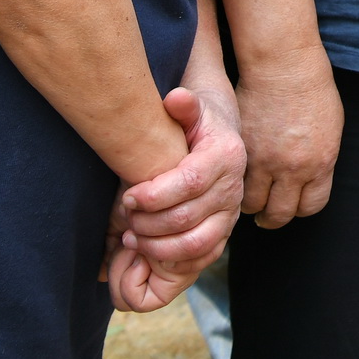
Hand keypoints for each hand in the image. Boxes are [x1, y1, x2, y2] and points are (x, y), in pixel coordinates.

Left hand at [116, 86, 244, 264]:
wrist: (220, 138)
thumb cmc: (197, 124)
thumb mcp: (194, 108)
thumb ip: (184, 104)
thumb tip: (175, 98)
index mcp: (225, 155)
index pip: (190, 182)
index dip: (155, 195)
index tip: (128, 197)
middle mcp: (234, 188)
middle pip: (188, 216)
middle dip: (149, 222)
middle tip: (125, 217)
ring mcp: (231, 214)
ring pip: (196, 243)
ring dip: (157, 246)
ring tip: (132, 237)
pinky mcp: (225, 232)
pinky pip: (202, 257)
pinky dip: (172, 261)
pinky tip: (147, 250)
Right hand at [234, 51, 342, 227]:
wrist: (284, 66)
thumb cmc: (312, 93)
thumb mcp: (329, 131)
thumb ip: (318, 163)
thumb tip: (306, 186)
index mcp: (320, 163)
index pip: (310, 207)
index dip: (299, 209)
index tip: (291, 205)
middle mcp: (292, 168)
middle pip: (278, 215)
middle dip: (271, 218)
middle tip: (264, 214)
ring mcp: (263, 161)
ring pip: (250, 204)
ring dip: (248, 203)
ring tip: (247, 195)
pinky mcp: (240, 150)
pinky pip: (233, 181)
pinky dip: (232, 185)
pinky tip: (233, 179)